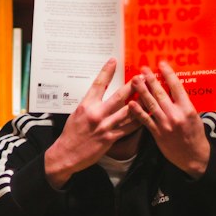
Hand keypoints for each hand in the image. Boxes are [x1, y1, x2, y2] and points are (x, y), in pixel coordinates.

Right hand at [44, 59, 138, 188]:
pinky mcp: (110, 138)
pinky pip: (128, 128)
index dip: (106, 71)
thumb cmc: (71, 134)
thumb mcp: (76, 114)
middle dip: (132, 86)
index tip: (113, 61)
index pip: (98, 84)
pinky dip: (138, 121)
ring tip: (149, 94)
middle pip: (119, 97)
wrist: (66, 154)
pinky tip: (146, 115)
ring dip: (139, 102)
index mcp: (86, 105)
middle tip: (141, 77)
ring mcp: (104, 126)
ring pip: (127, 112)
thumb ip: (89, 104)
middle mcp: (96, 114)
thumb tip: (98, 95)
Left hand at [129, 62, 209, 175]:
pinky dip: (138, 112)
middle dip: (150, 79)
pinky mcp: (157, 134)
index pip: (176, 87)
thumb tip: (174, 90)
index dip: (168, 74)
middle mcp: (175, 114)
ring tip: (134, 80)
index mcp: (187, 108)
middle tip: (142, 69)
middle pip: (160, 93)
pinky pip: (145, 120)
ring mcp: (165, 124)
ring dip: (141, 91)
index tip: (161, 64)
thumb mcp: (195, 116)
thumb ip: (184, 104)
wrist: (193, 156)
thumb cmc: (195, 134)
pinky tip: (131, 103)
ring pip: (151, 104)